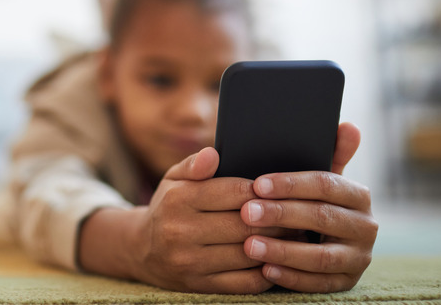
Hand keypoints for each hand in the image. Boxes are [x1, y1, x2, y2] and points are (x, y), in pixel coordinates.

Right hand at [127, 147, 284, 292]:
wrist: (142, 250)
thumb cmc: (169, 207)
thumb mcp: (173, 179)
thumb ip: (194, 165)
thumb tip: (213, 154)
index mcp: (178, 200)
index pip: (233, 192)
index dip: (262, 190)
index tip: (280, 190)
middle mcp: (181, 231)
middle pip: (244, 224)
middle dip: (276, 218)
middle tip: (298, 214)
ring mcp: (190, 262)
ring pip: (247, 253)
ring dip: (277, 245)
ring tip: (296, 236)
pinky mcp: (200, 286)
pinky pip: (244, 283)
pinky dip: (266, 272)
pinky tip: (277, 260)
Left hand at [240, 122, 377, 291]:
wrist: (319, 241)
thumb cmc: (308, 201)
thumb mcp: (316, 179)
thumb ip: (329, 153)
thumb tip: (348, 126)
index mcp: (358, 194)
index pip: (326, 184)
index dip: (291, 184)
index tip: (257, 184)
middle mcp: (366, 226)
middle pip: (322, 217)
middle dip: (281, 215)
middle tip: (245, 212)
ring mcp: (359, 257)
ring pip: (321, 256)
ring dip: (283, 250)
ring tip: (249, 245)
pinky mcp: (347, 284)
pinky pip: (319, 284)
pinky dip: (291, 277)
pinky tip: (265, 270)